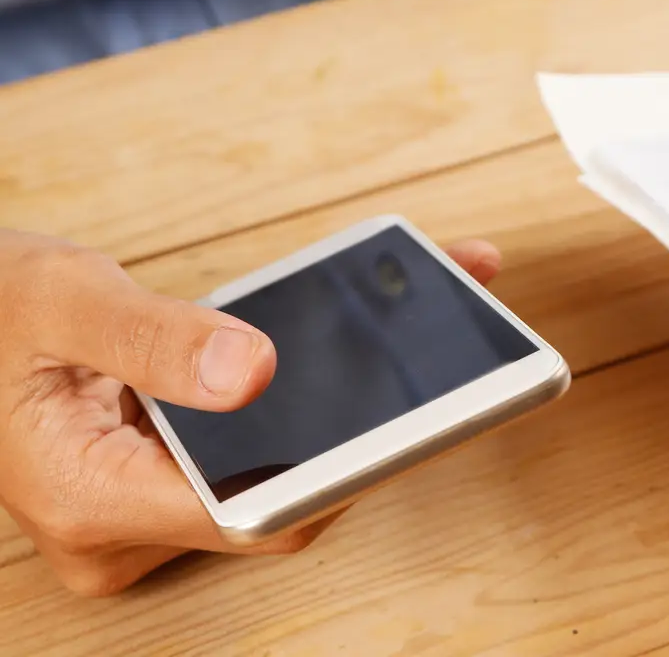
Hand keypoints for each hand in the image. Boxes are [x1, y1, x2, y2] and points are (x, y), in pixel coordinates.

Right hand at [0, 229, 501, 595]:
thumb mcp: (62, 298)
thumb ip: (153, 336)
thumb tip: (253, 369)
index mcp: (90, 497)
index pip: (254, 517)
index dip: (342, 476)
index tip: (419, 419)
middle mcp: (124, 526)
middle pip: (281, 496)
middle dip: (365, 428)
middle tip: (448, 353)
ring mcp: (149, 508)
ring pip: (276, 473)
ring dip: (347, 411)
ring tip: (421, 331)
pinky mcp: (168, 479)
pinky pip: (256, 452)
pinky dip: (308, 404)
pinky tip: (360, 348)